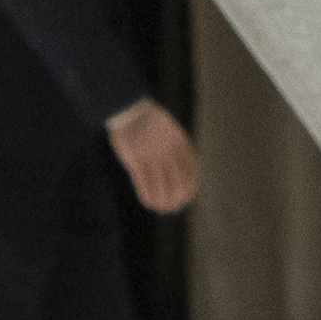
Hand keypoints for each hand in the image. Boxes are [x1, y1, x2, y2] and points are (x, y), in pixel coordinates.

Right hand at [109, 99, 197, 213]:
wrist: (130, 110)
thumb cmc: (150, 122)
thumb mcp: (171, 131)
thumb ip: (178, 150)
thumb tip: (185, 172)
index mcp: (180, 144)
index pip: (190, 173)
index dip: (189, 190)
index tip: (186, 199)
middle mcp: (168, 152)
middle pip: (177, 183)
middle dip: (177, 200)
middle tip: (173, 209)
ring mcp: (151, 156)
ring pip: (160, 186)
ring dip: (162, 201)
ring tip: (161, 209)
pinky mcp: (135, 160)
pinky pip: (143, 183)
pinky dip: (147, 196)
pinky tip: (148, 202)